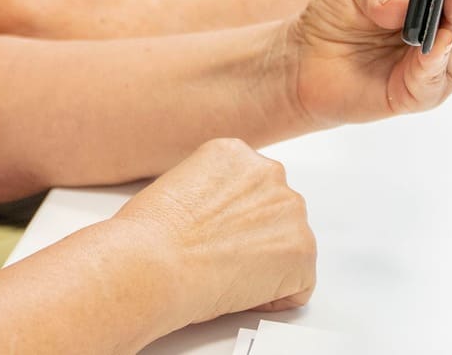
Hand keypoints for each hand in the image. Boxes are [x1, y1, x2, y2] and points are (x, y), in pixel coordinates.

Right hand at [115, 138, 316, 325]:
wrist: (154, 263)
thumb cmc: (149, 234)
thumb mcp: (174, 186)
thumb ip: (210, 193)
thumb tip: (216, 218)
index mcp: (234, 153)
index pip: (251, 187)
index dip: (233, 219)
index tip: (217, 235)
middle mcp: (269, 173)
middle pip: (275, 213)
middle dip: (254, 238)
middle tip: (221, 258)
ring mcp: (290, 211)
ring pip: (290, 246)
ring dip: (266, 264)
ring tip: (227, 275)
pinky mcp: (302, 252)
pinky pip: (298, 285)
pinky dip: (274, 297)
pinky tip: (240, 292)